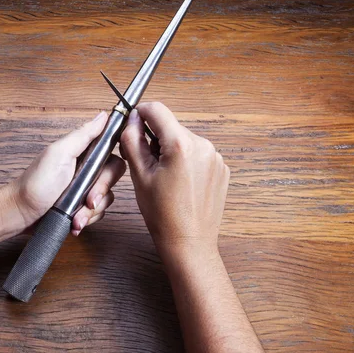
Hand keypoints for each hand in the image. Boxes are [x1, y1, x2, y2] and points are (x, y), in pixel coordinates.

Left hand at [11, 111, 125, 235]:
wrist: (21, 214)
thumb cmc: (35, 184)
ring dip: (92, 210)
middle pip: (112, 176)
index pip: (112, 151)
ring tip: (76, 216)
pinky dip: (87, 219)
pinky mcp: (82, 207)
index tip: (104, 174)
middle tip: (88, 200)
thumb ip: (83, 135)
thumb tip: (103, 116)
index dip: (112, 163)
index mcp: (82, 152)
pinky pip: (98, 212)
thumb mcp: (59, 154)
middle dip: (101, 192)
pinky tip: (75, 222)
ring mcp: (84, 189)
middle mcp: (86, 169)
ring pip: (107, 197)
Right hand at [120, 102, 229, 260]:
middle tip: (145, 163)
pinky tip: (180, 183)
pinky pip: (198, 154)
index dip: (140, 113)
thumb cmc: (162, 214)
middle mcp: (203, 145)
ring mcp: (215, 157)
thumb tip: (132, 119)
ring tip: (164, 177)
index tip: (132, 122)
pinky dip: (186, 161)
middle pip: (171, 126)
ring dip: (171, 150)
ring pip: (184, 140)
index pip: (157, 110)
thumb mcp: (139, 175)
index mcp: (181, 145)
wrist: (188, 242)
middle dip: (156, 138)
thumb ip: (132, 141)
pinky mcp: (221, 168)